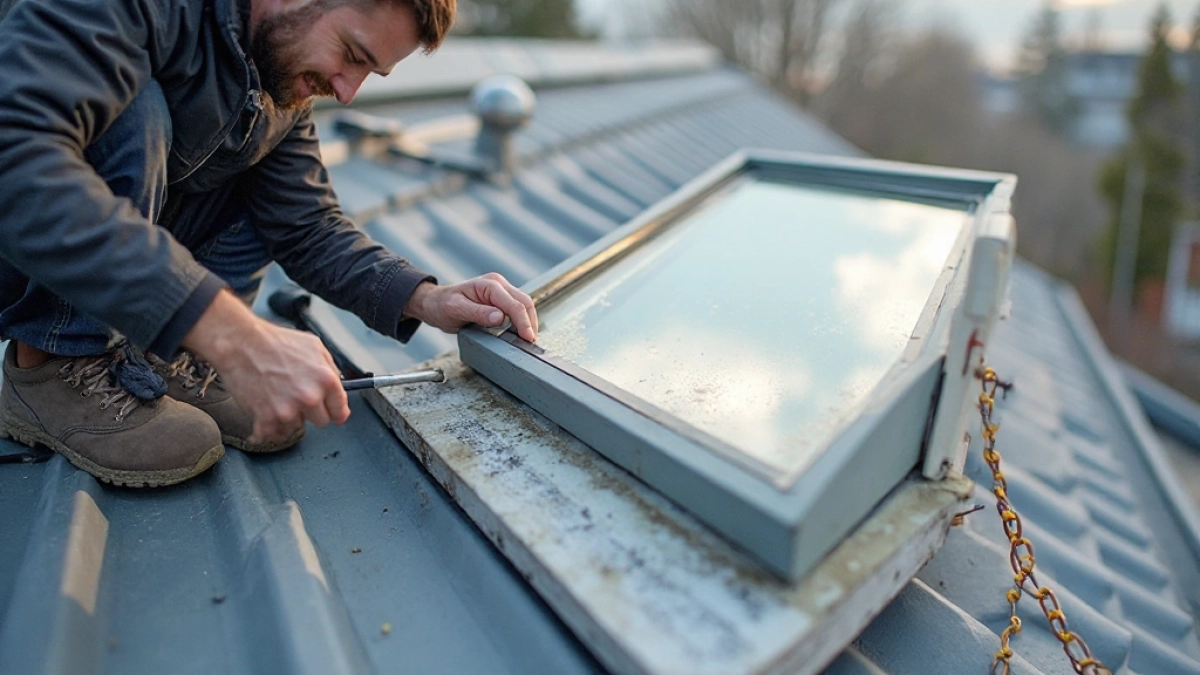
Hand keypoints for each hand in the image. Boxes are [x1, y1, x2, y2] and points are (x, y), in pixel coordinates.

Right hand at [182, 290, 348, 443]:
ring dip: (289, 418)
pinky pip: (274, 436)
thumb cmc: (274, 342)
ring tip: (276, 399)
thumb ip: (329, 368)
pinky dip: (269, 429)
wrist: (240, 343)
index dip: (336, 412)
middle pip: (320, 422)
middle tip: (296, 398)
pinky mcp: (265, 419)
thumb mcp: (314, 346)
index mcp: (325, 379)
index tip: (333, 415)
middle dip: (311, 412)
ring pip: (296, 428)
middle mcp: (309, 397)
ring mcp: (287, 410)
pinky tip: (265, 417)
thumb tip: (338, 386)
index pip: (339, 409)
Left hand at [404, 274, 537, 341]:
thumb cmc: (442, 305)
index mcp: (489, 284)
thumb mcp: (456, 310)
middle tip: (530, 343)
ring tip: (528, 340)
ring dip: (528, 322)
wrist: (435, 303)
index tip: (527, 338)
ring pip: (524, 305)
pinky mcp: (501, 299)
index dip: (523, 322)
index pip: (514, 304)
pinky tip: (521, 333)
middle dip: (530, 323)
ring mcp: (501, 290)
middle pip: (524, 302)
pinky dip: (522, 320)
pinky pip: (517, 308)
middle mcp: (498, 284)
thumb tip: (500, 318)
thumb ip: (478, 313)